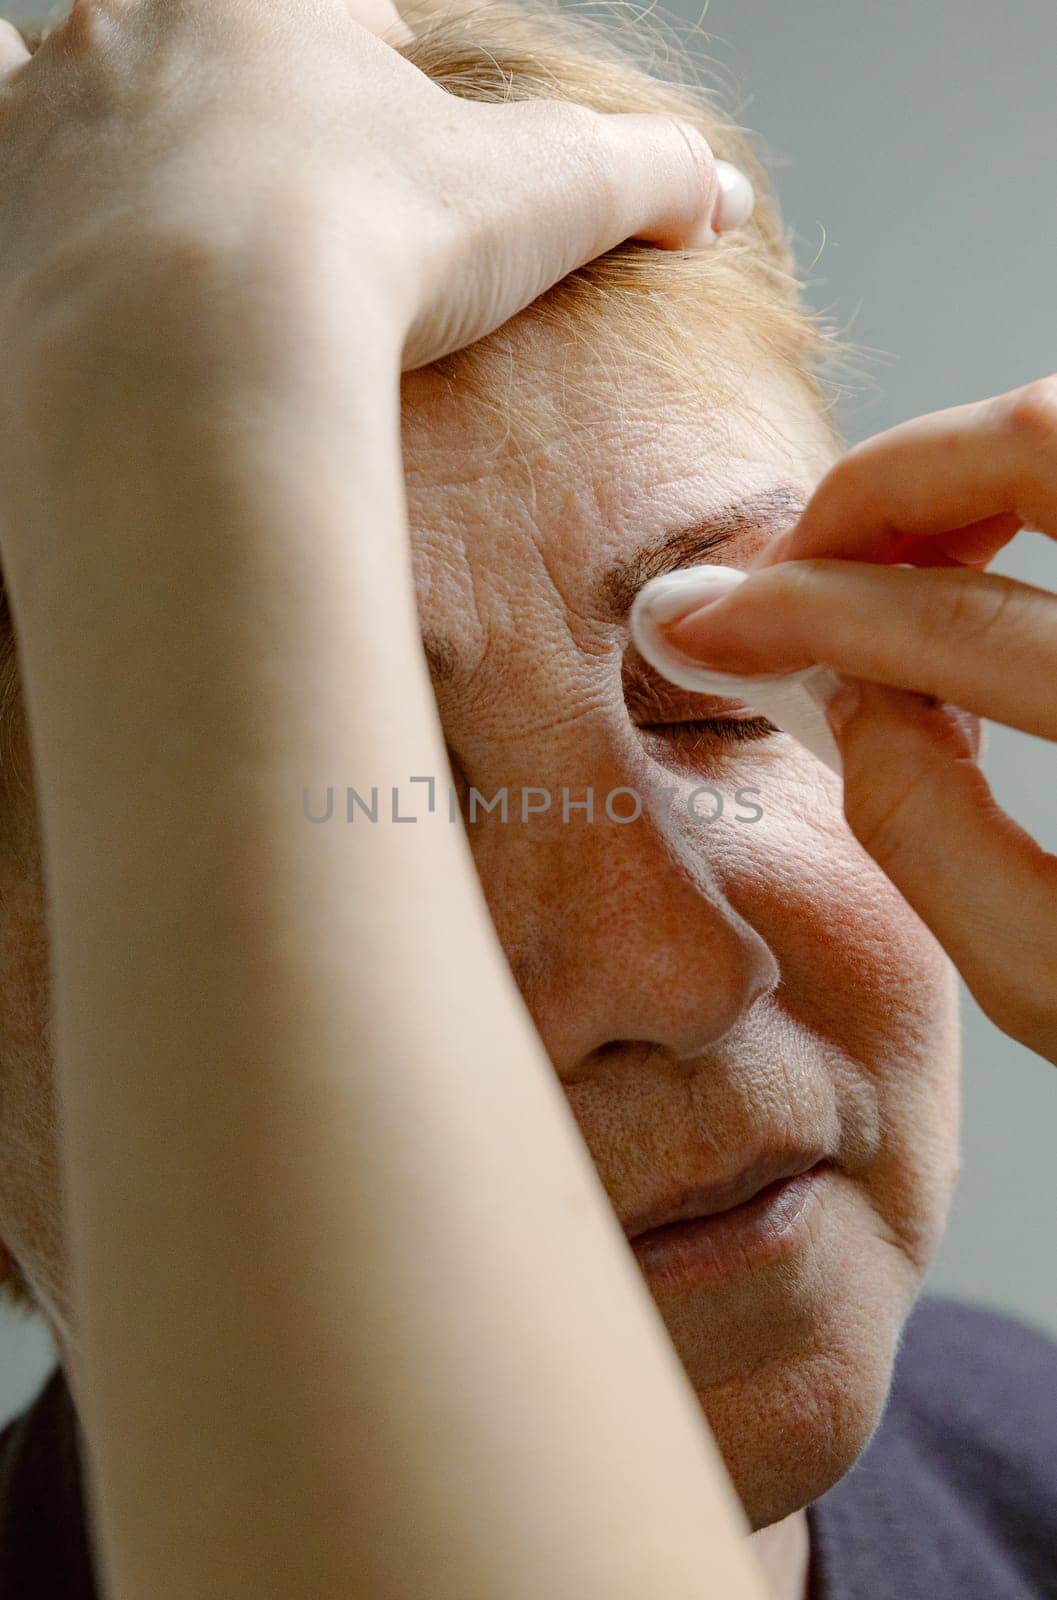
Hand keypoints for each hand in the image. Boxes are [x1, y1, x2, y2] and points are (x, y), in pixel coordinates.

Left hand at [0, 0, 740, 393]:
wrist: (198, 349)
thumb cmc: (365, 250)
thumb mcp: (541, 201)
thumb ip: (642, 179)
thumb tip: (724, 197)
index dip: (367, 37)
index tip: (388, 74)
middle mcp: (134, 31)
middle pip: (186, 22)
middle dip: (233, 67)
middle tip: (272, 137)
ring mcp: (43, 116)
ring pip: (47, 70)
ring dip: (84, 100)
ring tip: (125, 157)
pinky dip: (8, 166)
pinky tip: (27, 208)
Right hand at [644, 377, 1056, 1063]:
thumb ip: (928, 841)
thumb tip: (848, 698)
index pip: (959, 631)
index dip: (806, 613)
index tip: (718, 622)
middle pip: (1045, 444)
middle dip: (882, 486)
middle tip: (799, 554)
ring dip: (966, 470)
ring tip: (895, 556)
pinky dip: (1040, 485)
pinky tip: (1000, 556)